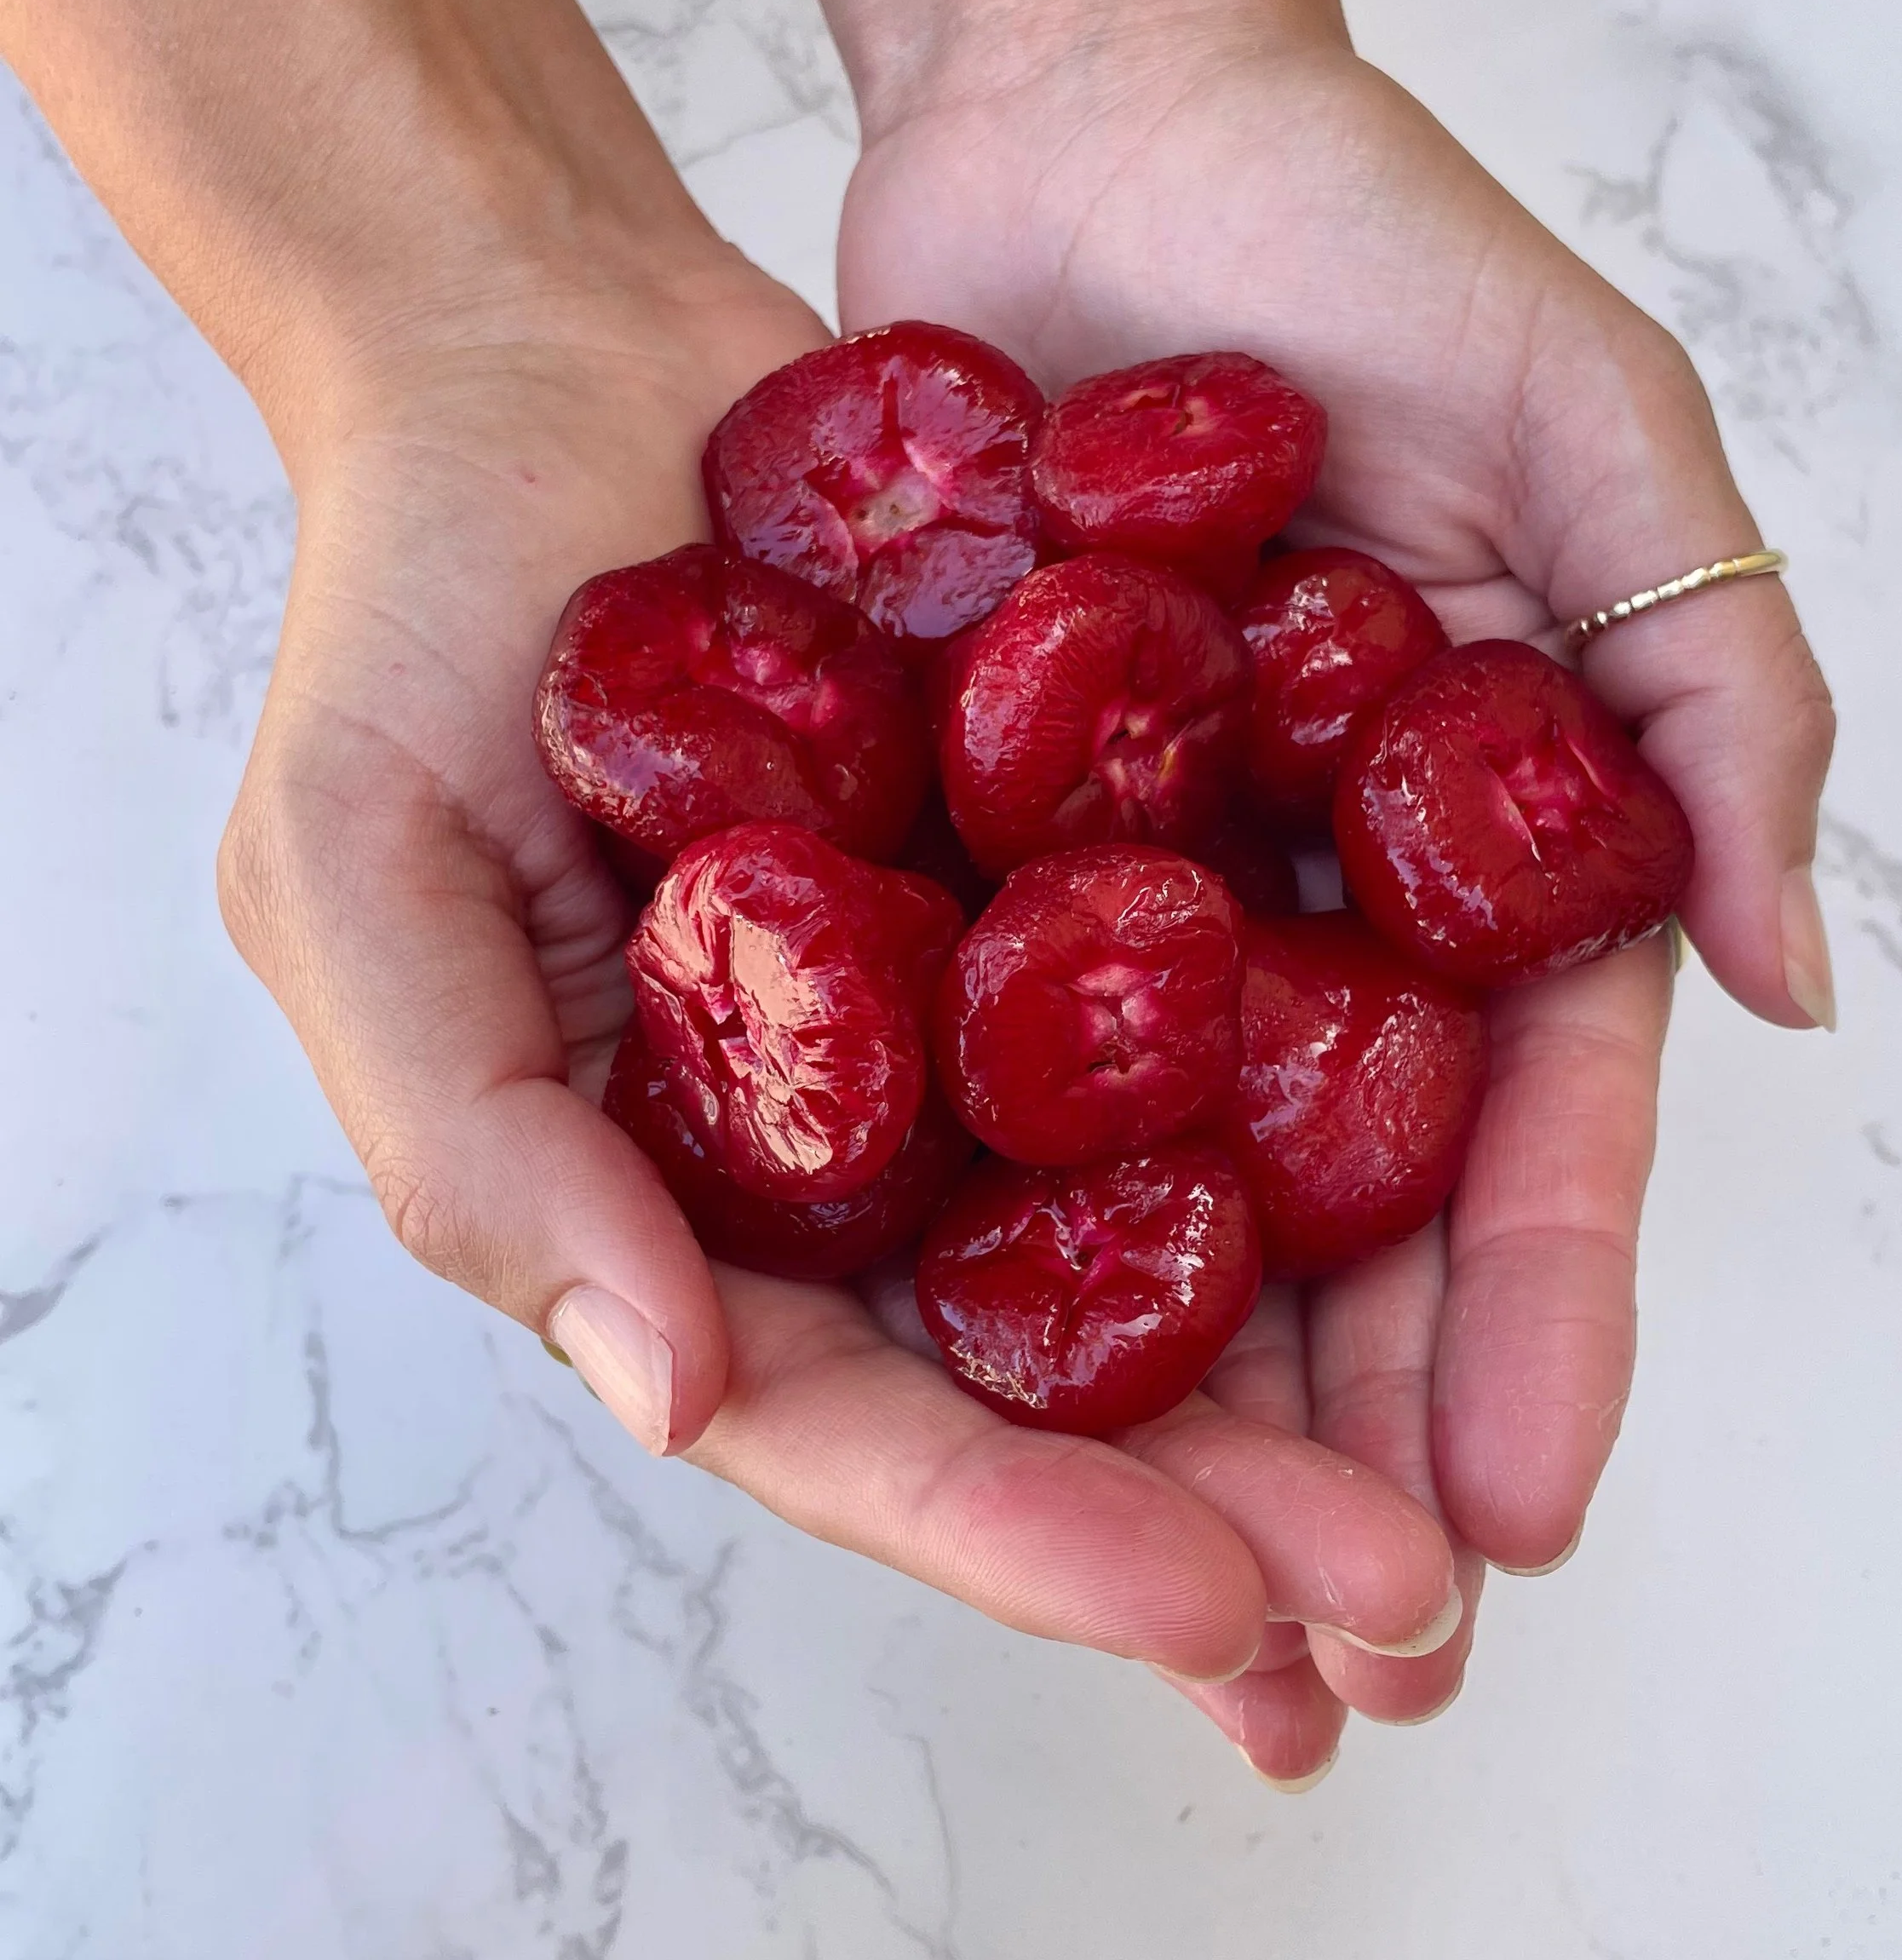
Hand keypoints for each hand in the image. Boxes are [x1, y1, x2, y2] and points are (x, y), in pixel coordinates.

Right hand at [218, 242, 1462, 1760]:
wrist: (544, 348)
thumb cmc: (405, 613)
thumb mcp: (357, 878)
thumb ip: (479, 1145)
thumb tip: (672, 1392)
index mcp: (674, 1199)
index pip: (852, 1423)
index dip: (1020, 1536)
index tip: (1210, 1611)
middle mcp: (847, 1141)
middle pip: (1048, 1380)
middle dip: (1225, 1511)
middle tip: (1410, 1605)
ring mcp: (974, 1007)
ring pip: (1165, 1232)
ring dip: (1323, 1373)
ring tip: (1487, 1486)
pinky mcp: (1080, 863)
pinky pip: (1226, 998)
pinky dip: (1340, 1105)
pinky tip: (1487, 1189)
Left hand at [837, 33, 1837, 1766]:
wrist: (1078, 102)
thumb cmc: (1363, 234)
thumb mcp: (1594, 428)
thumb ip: (1713, 685)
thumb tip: (1796, 987)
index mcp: (1487, 837)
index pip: (1532, 1133)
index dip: (1539, 1330)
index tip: (1513, 1522)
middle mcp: (1314, 895)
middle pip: (1339, 1223)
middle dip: (1351, 1444)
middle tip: (1334, 1665)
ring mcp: (1127, 885)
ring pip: (1148, 1199)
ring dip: (1162, 1412)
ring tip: (1155, 1612)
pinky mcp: (950, 838)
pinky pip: (952, 1056)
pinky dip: (960, 1221)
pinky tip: (935, 1387)